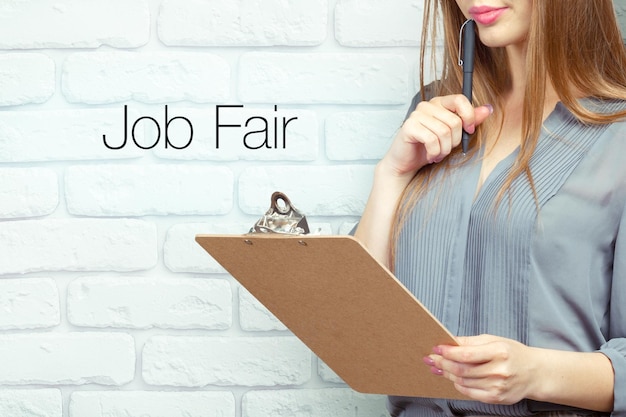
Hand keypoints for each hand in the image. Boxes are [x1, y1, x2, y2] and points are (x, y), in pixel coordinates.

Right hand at [380, 95, 492, 177]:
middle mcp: (427, 105)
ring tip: (438, 154)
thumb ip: (469, 121)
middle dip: (454, 141)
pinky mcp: (409, 127)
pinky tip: (431, 156)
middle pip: (454, 121)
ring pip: (444, 132)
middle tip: (446, 149)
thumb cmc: (428, 148)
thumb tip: (488, 109)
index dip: (469, 116)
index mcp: (439, 103)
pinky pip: (432, 140)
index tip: (469, 131)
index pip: (460, 99)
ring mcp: (416, 115)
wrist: (405, 163)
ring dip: (444, 149)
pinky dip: (434, 152)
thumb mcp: (453, 135)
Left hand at [423, 334, 539, 404]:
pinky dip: (458, 385)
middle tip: (431, 358)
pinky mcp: (496, 398)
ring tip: (438, 367)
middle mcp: (499, 370)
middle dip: (443, 363)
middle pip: (461, 369)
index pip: (466, 354)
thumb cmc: (513, 353)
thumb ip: (471, 342)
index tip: (436, 348)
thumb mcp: (494, 340)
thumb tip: (449, 341)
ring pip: (463, 381)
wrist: (534, 373)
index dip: (447, 352)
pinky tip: (453, 378)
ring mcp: (498, 386)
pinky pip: (470, 392)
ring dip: (447, 374)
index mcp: (499, 352)